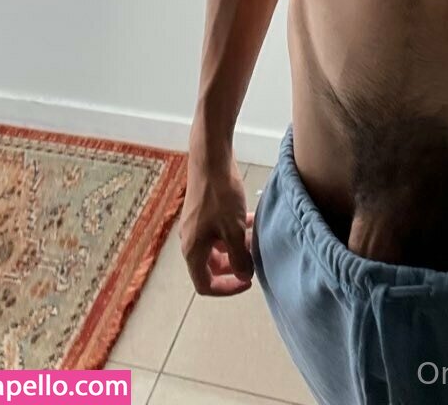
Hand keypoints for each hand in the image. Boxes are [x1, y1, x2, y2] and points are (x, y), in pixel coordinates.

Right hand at [180, 139, 255, 295]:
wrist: (210, 159)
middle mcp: (190, 240)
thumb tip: (244, 276)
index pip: (205, 284)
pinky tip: (252, 220)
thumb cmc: (220, 196)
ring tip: (256, 239)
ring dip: (237, 246)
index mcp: (193, 250)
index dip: (227, 288)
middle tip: (254, 259)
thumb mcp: (234, 230)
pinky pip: (219, 229)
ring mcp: (196, 224)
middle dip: (235, 266)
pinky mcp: (203, 210)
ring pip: (218, 246)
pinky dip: (234, 230)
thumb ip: (240, 257)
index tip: (248, 281)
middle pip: (212, 266)